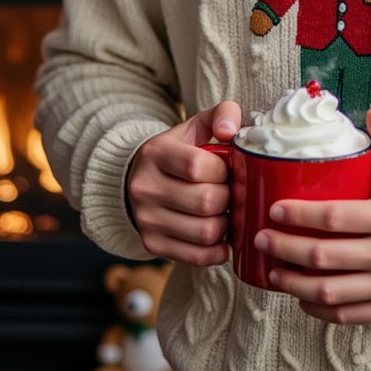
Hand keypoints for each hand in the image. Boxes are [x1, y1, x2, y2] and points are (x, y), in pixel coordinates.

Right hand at [126, 100, 239, 266]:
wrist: (138, 180)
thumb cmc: (178, 153)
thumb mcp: (194, 127)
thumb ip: (221, 114)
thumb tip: (232, 130)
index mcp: (156, 153)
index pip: (198, 166)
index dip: (223, 170)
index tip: (226, 169)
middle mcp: (145, 188)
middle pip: (206, 201)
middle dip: (229, 198)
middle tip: (231, 192)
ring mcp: (146, 220)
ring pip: (206, 232)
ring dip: (227, 224)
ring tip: (225, 212)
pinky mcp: (152, 244)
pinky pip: (197, 256)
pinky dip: (218, 250)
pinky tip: (221, 236)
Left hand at [254, 108, 370, 323]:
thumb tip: (369, 113)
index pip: (335, 218)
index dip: (299, 215)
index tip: (274, 210)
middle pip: (324, 257)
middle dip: (285, 248)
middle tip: (259, 238)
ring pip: (332, 291)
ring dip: (295, 283)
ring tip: (272, 270)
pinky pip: (350, 315)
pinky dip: (321, 308)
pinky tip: (303, 296)